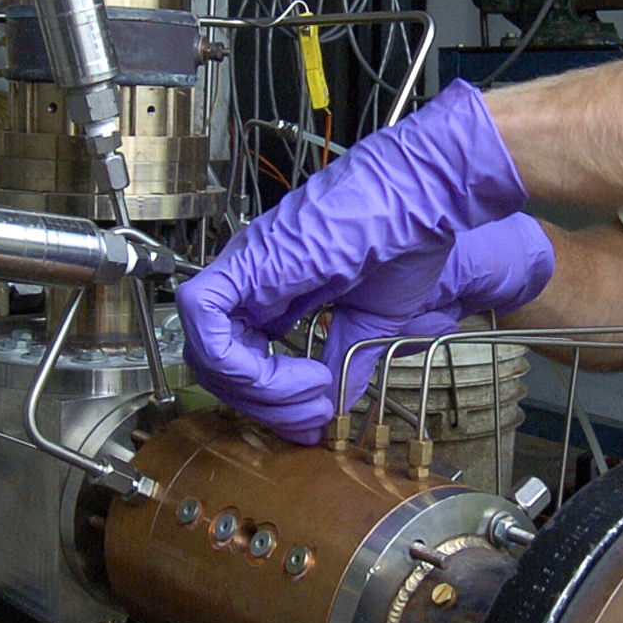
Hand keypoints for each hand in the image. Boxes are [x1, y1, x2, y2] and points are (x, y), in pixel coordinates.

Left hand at [175, 84, 545, 440]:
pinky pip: (205, 321)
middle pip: (219, 367)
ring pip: (206, 352)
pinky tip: (300, 373)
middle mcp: (249, 284)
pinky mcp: (243, 263)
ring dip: (261, 393)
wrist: (418, 203)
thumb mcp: (368, 324)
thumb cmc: (402, 244)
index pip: (241, 363)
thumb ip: (342, 364)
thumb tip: (329, 413)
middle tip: (316, 416)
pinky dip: (240, 364)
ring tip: (318, 392)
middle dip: (266, 407)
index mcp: (271, 293)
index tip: (316, 420)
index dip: (270, 402)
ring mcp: (243, 271)